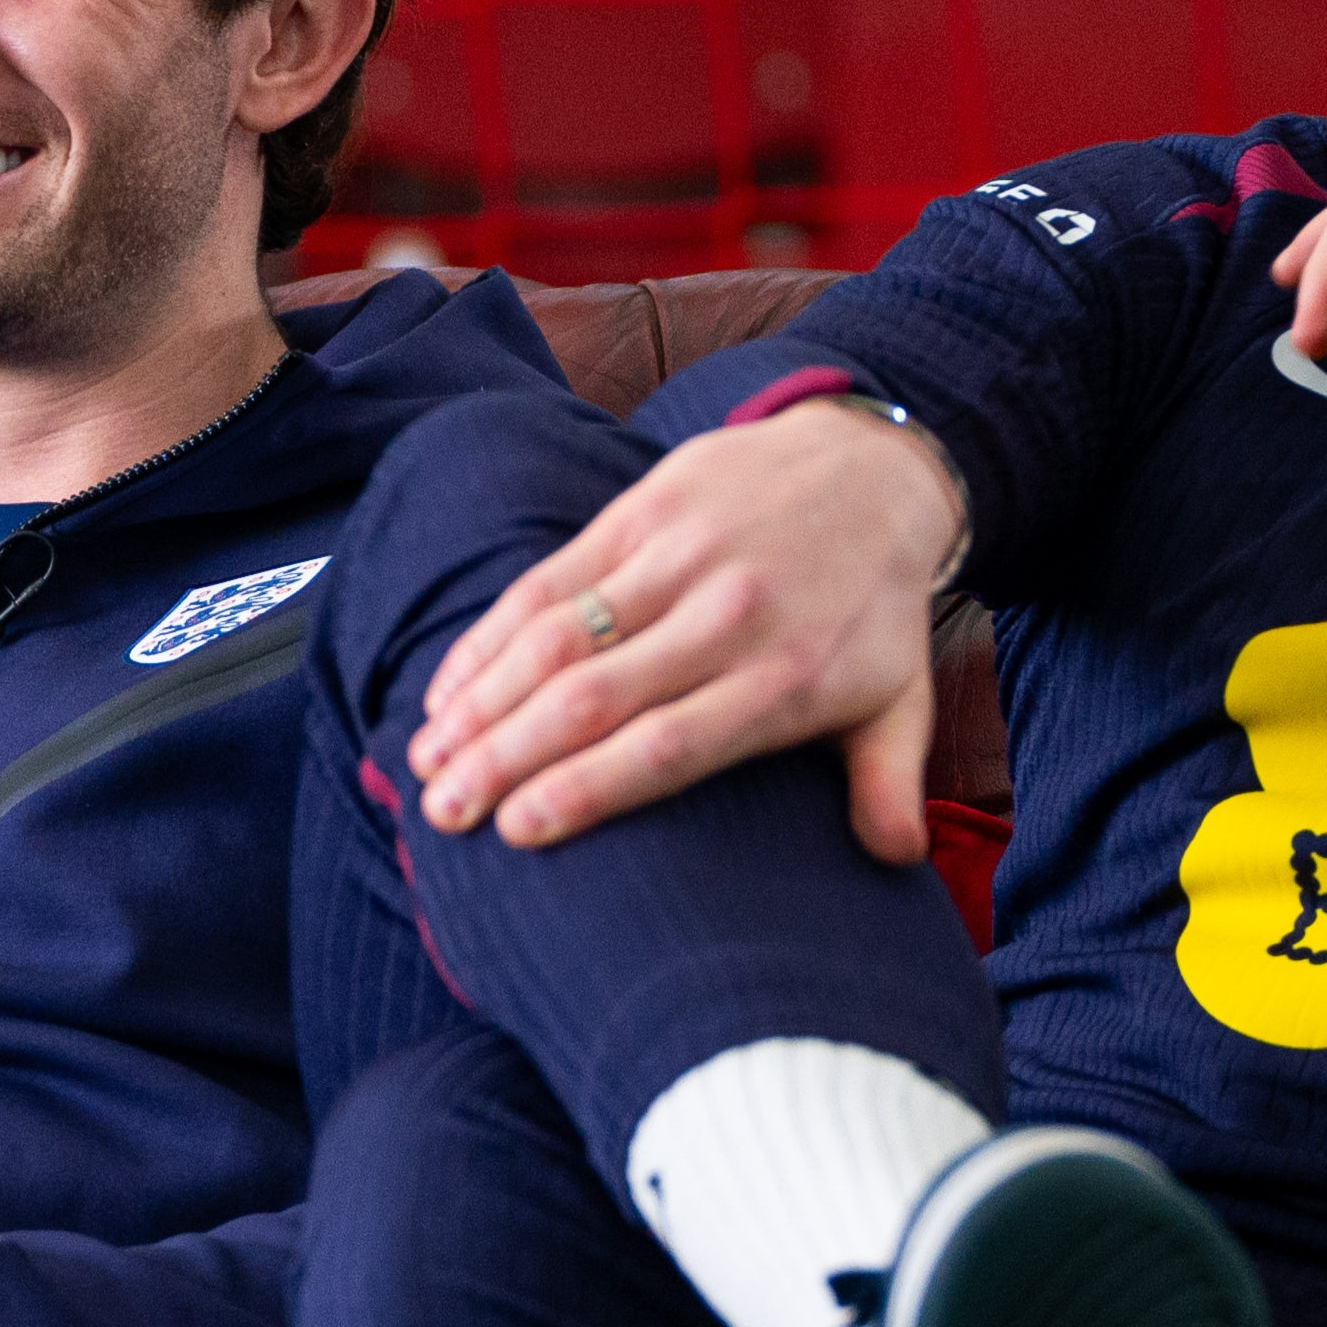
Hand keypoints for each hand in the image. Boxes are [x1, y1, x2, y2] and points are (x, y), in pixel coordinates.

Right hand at [406, 396, 960, 859]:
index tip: (515, 832)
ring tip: (426, 759)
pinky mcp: (641, 514)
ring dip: (479, 701)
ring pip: (555, 638)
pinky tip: (447, 687)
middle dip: (503, 760)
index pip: (669, 746)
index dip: (586, 789)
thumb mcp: (900, 700)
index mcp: (784, 681)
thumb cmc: (874, 608)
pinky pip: (549, 580)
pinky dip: (488, 637)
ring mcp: (678, 560)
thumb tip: (894, 861)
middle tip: (441, 813)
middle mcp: (725, 620)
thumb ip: (890, 785)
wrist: (875, 466)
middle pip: (593, 699)